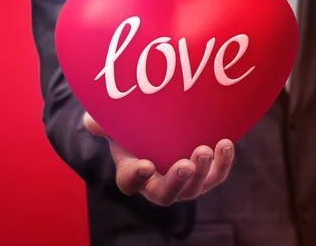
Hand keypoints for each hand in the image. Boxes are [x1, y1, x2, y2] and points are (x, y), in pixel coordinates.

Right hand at [83, 112, 234, 205]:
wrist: (160, 124)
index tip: (144, 164)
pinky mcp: (205, 175)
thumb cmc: (133, 127)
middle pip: (165, 194)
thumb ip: (103, 121)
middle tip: (184, 165)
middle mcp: (158, 185)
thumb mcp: (116, 122)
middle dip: (176, 181)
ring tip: (204, 150)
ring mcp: (184, 183)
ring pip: (193, 189)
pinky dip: (223, 162)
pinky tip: (225, 143)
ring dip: (201, 172)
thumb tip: (91, 120)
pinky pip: (216, 175)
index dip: (136, 176)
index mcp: (132, 174)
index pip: (130, 183)